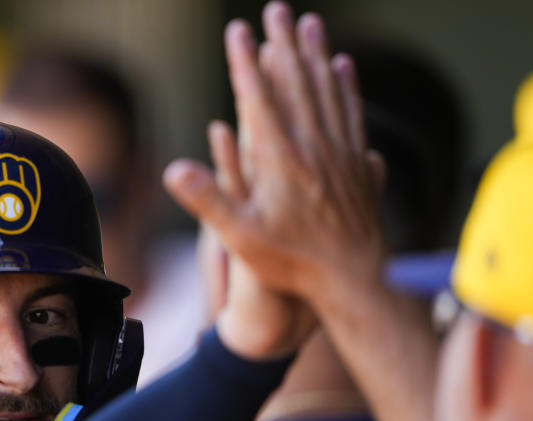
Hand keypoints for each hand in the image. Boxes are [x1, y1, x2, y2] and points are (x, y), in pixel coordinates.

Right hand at [166, 2, 386, 318]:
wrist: (353, 280)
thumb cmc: (291, 263)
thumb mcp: (240, 239)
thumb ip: (208, 200)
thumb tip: (173, 170)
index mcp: (281, 159)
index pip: (259, 98)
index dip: (245, 61)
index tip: (238, 30)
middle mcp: (313, 147)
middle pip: (298, 83)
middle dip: (284, 43)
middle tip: (277, 10)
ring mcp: (340, 153)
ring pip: (329, 91)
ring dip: (318, 55)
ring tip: (311, 25)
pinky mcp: (359, 165)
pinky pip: (352, 113)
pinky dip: (347, 86)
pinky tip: (345, 70)